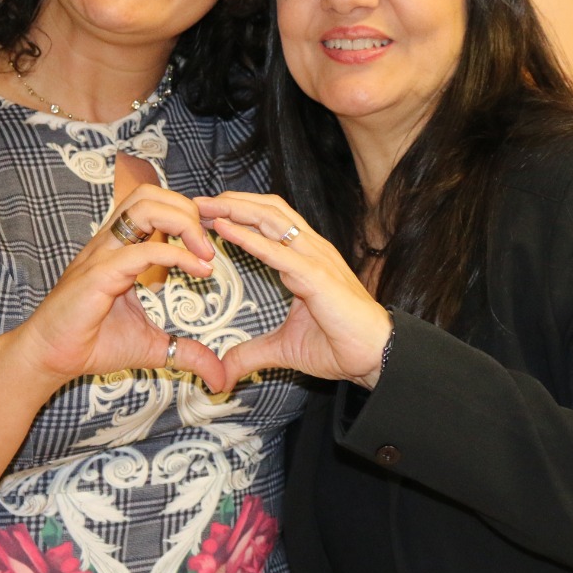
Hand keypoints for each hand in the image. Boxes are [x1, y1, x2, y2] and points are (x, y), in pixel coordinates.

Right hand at [8, 185, 224, 390]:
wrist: (50, 359)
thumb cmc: (93, 345)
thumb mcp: (153, 347)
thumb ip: (188, 352)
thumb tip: (220, 375)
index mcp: (120, 248)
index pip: (154, 206)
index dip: (188, 215)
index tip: (212, 243)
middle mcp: (110, 243)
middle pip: (149, 194)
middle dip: (187, 209)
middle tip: (210, 244)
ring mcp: (102, 254)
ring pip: (143, 207)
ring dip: (183, 222)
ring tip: (206, 254)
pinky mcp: (98, 274)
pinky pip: (141, 251)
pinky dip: (177, 255)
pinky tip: (199, 271)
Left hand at [193, 192, 391, 392]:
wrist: (376, 356)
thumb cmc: (339, 345)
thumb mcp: (284, 349)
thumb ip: (252, 354)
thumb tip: (224, 371)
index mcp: (305, 258)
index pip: (269, 222)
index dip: (238, 212)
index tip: (206, 214)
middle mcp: (311, 250)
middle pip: (267, 210)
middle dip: (230, 202)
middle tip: (196, 202)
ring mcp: (315, 259)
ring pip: (270, 220)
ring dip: (234, 210)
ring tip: (204, 207)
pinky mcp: (316, 276)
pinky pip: (277, 252)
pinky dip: (248, 238)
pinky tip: (224, 231)